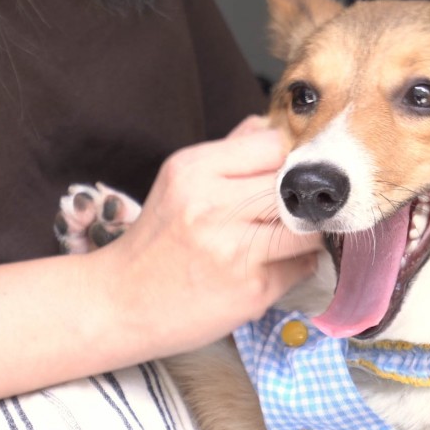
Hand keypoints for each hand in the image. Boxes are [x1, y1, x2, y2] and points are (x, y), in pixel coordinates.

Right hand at [98, 117, 321, 354]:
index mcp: (194, 170)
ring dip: (307, 234)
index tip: (287, 175)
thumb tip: (270, 126)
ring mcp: (235, 251)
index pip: (273, 145)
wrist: (120, 303)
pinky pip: (301, 267)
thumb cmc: (156, 241)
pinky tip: (270, 266)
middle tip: (294, 210)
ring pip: (309, 229)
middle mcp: (213, 206)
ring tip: (288, 238)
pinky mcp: (253, 290)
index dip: (287, 160)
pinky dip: (295, 266)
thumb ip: (228, 154)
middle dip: (301, 198)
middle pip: (294, 187)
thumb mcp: (178, 183)